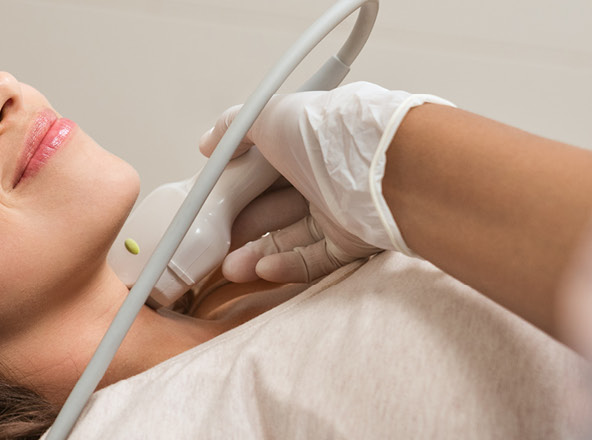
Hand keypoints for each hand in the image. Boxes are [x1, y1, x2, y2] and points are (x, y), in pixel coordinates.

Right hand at [200, 81, 453, 282]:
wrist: (381, 169)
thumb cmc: (330, 134)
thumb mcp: (269, 115)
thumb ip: (235, 127)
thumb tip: (210, 141)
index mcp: (304, 142)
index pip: (263, 167)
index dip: (236, 185)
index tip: (214, 201)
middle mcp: (322, 174)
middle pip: (273, 206)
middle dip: (242, 225)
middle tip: (217, 240)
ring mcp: (338, 208)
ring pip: (291, 236)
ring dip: (258, 253)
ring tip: (231, 266)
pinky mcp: (353, 239)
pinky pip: (315, 258)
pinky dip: (287, 266)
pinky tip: (263, 269)